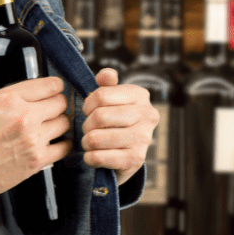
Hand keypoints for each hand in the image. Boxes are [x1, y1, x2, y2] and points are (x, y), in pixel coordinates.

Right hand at [0, 77, 72, 210]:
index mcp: (8, 99)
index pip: (49, 85)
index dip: (54, 87)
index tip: (54, 90)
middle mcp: (24, 116)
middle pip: (60, 103)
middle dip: (56, 105)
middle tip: (50, 110)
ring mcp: (32, 139)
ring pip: (64, 123)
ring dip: (58, 124)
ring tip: (50, 127)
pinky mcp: (36, 160)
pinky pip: (64, 148)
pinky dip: (61, 145)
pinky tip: (52, 144)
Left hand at [81, 68, 158, 184]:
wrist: (126, 155)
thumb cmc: (114, 121)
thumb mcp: (111, 99)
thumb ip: (107, 84)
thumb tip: (106, 74)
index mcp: (140, 95)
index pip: (100, 95)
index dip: (87, 105)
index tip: (89, 112)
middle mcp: (147, 115)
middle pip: (99, 116)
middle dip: (86, 125)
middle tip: (88, 130)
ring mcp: (144, 139)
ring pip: (96, 138)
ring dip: (86, 142)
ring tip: (91, 142)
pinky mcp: (135, 160)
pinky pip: (98, 157)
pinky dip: (89, 158)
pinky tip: (94, 155)